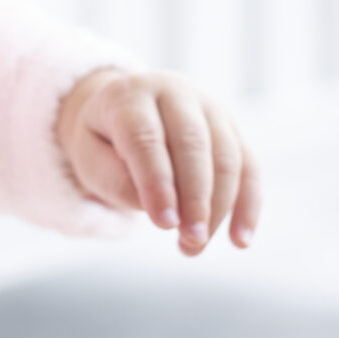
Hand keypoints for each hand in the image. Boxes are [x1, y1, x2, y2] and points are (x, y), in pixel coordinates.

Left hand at [56, 68, 260, 255]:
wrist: (123, 112)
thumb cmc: (103, 142)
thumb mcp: (89, 158)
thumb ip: (116, 180)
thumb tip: (159, 209)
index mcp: (130, 94)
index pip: (146, 136)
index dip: (157, 182)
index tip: (164, 225)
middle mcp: (173, 91)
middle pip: (193, 142)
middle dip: (195, 197)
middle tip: (190, 240)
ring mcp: (208, 105)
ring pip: (226, 155)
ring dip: (218, 207)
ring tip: (196, 246)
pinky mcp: (231, 126)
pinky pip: (249, 165)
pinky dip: (248, 205)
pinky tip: (239, 240)